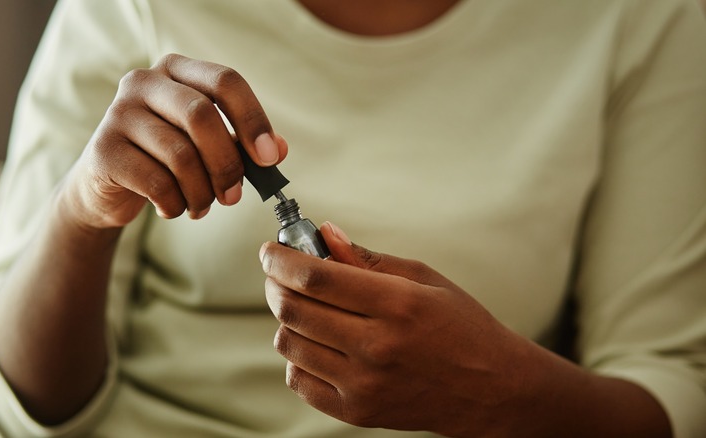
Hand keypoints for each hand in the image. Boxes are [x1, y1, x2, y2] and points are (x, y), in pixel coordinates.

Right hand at [60, 54, 287, 228]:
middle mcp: (144, 82)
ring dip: (201, 193)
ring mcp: (118, 113)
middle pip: (202, 116)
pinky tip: (172, 208)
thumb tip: (278, 150)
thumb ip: (242, 144)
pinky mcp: (103, 150)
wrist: (105, 185)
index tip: (269, 158)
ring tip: (201, 207)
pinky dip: (174, 204)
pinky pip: (156, 182)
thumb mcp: (207, 146)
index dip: (253, 119)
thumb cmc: (164, 158)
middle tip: (234, 196)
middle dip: (227, 163)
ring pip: (180, 155)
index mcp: (177, 70)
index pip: (225, 81)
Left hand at [260, 222, 534, 435]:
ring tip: (307, 309)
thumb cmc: (461, 326)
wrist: (490, 388)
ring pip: (289, 344)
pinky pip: (299, 379)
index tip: (269, 251)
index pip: (316, 278)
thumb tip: (324, 234)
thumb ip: (367, 259)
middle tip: (281, 274)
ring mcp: (364, 384)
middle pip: (294, 309)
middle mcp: (377, 347)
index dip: (281, 260)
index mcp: (397, 304)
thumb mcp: (424, 279)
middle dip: (276, 284)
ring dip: (287, 319)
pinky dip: (298, 356)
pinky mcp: (357, 412)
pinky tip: (318, 343)